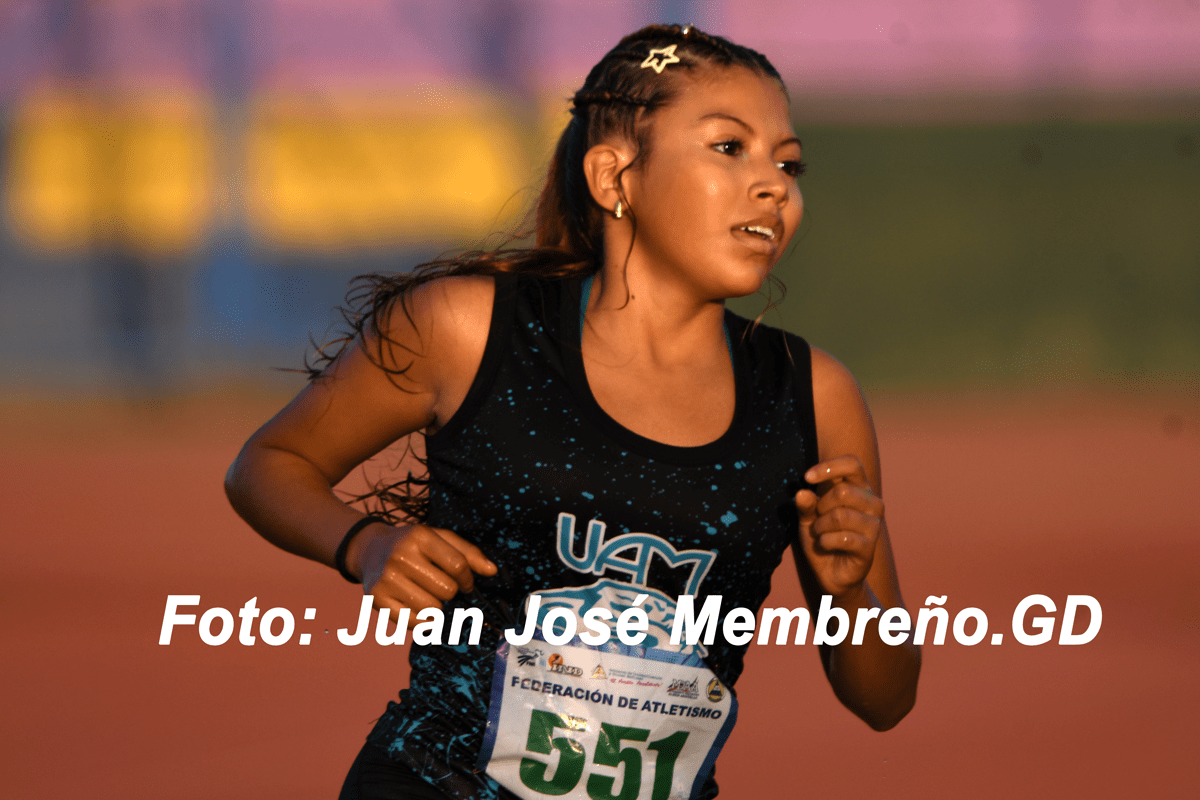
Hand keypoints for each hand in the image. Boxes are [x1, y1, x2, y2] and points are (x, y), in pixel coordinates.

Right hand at [347, 521, 496, 615]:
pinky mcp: (377, 599)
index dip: (468, 579)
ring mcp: (386, 579)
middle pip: (447, 590)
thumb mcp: (440, 538)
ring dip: (437, 607)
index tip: (465, 582)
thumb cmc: (413, 545)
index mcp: (419, 537)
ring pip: (432, 609)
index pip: (458, 565)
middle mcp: (400, 556)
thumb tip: (492, 571)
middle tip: (440, 586)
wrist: (370, 549)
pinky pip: (413, 623)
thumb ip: (469, 552)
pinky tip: (419, 608)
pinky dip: (422, 621)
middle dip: (450, 591)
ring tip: (428, 595)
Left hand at [795, 455, 883, 598]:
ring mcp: (874, 525)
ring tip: (819, 534)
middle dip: (820, 506)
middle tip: (816, 520)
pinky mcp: (870, 547)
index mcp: (859, 488)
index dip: (830, 467)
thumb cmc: (822, 537)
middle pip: (843, 491)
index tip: (807, 477)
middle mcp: (872, 503)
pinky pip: (843, 538)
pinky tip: (825, 545)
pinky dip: (825, 542)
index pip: (853, 464)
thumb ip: (805, 505)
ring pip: (840, 516)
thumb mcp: (808, 518)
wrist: (832, 573)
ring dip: (820, 527)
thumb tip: (801, 492)